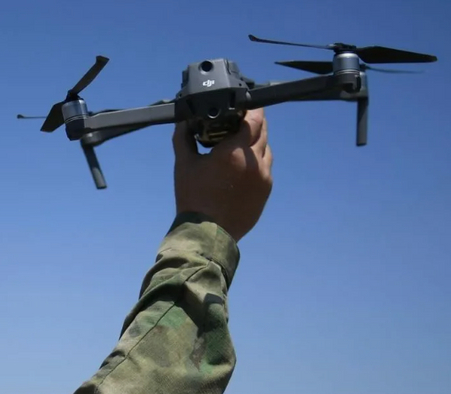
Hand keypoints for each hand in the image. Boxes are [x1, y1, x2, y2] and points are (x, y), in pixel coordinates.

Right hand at [172, 109, 272, 242]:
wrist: (208, 232)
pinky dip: (258, 161)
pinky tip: (243, 166)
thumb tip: (183, 122)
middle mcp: (255, 161)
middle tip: (241, 121)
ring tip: (240, 145)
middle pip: (263, 131)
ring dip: (257, 142)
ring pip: (267, 149)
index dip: (251, 108)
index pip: (254, 118)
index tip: (245, 105)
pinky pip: (266, 167)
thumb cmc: (194, 198)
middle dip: (254, 122)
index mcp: (235, 151)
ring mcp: (263, 176)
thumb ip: (184, 138)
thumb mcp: (184, 165)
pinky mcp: (266, 190)